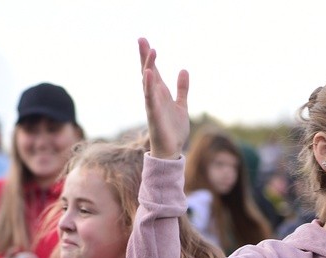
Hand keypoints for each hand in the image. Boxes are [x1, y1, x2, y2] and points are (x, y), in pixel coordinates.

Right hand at [138, 37, 189, 158]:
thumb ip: (182, 89)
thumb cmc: (174, 129)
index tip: (144, 40)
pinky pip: (150, 98)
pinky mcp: (154, 115)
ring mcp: (152, 105)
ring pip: (148, 83)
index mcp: (161, 93)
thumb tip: (183, 70)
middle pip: (147, 72)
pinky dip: (148, 86)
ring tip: (150, 51)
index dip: (149, 56)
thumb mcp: (181, 105)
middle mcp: (154, 96)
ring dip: (148, 66)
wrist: (172, 150)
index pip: (153, 70)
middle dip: (145, 56)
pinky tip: (148, 74)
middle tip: (141, 38)